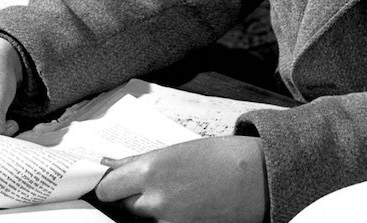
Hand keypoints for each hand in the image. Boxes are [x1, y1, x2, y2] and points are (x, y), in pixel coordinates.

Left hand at [94, 136, 266, 222]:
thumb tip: (113, 166)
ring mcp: (169, 221)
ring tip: (181, 196)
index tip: (113, 185)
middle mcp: (154, 199)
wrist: (260, 177)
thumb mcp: (178, 150)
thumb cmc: (223, 157)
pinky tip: (190, 208)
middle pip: (125, 205)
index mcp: (150, 170)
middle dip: (135, 197)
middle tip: (155, 188)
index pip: (107, 188)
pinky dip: (172, 219)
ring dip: (155, 211)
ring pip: (147, 218)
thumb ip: (142, 162)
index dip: (109, 187)